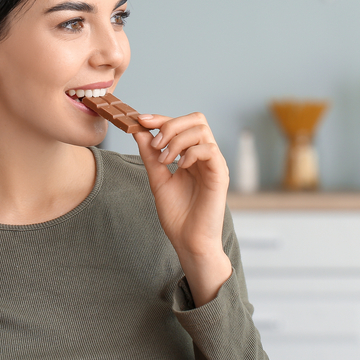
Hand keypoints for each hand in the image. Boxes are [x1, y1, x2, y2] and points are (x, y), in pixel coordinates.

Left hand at [133, 112, 231, 305]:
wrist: (189, 241)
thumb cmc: (177, 215)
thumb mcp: (158, 179)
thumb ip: (150, 155)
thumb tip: (138, 131)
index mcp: (191, 155)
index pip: (181, 124)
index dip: (161, 118)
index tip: (140, 120)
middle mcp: (205, 156)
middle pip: (196, 119)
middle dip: (170, 125)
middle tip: (155, 144)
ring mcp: (214, 164)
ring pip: (202, 130)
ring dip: (177, 140)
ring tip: (165, 159)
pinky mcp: (220, 174)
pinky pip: (209, 149)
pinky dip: (191, 152)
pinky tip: (180, 166)